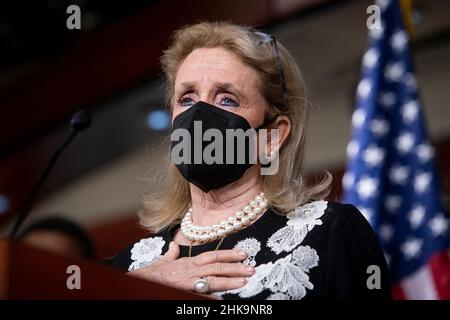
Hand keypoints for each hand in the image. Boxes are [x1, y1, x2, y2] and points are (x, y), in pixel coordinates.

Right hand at [127, 241, 253, 293]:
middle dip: (235, 267)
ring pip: (212, 279)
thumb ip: (171, 254)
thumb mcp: (162, 261)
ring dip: (229, 280)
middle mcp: (191, 270)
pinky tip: (222, 299)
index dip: (228, 254)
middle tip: (251, 268)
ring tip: (244, 281)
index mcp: (189, 262)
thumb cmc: (151, 273)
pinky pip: (200, 294)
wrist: (141, 280)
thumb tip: (174, 245)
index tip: (243, 254)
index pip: (212, 255)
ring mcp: (188, 281)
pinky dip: (210, 296)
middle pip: (217, 266)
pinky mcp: (184, 291)